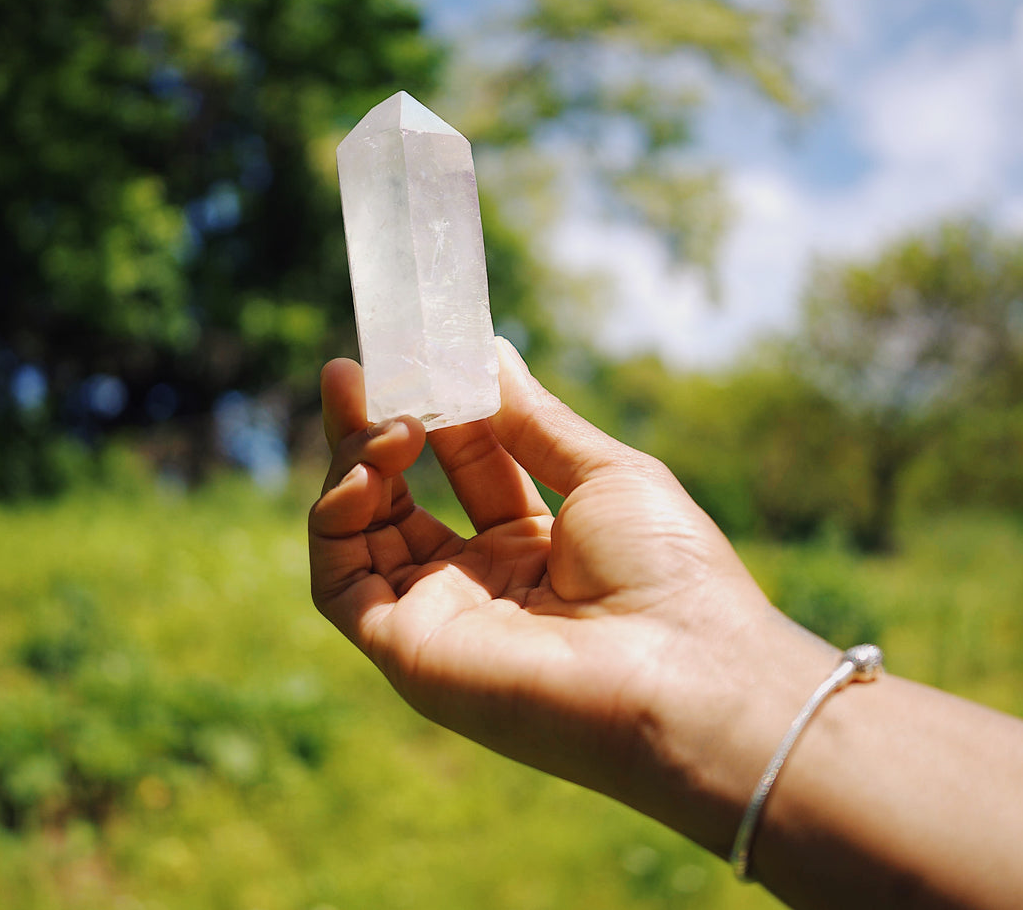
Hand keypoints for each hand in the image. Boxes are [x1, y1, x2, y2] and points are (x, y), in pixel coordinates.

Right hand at [308, 338, 829, 837]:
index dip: (435, 409)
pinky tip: (367, 473)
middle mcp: (480, 585)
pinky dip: (336, 521)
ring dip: (355, 465)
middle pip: (398, 499)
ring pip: (359, 535)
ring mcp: (440, 620)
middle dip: (371, 431)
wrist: (686, 672)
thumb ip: (533, 420)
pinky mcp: (409, 653)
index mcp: (535, 546)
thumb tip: (488, 350)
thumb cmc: (668, 573)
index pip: (463, 465)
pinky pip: (340, 584)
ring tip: (384, 422)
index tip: (410, 352)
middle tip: (348, 372)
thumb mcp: (604, 474)